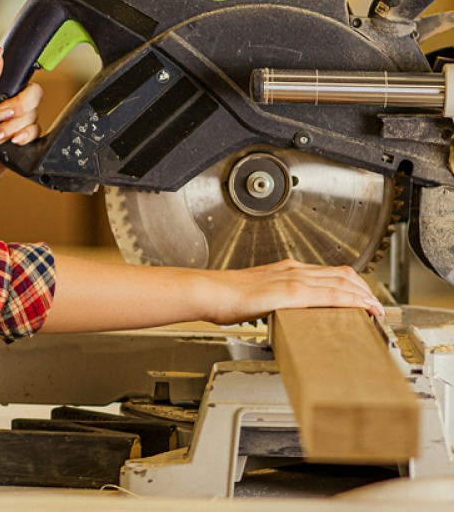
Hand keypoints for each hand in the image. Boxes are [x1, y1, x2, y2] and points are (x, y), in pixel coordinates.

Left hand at [0, 46, 43, 204]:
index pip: (17, 77)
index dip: (16, 88)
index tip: (3, 99)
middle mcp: (3, 106)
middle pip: (32, 95)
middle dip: (16, 109)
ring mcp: (12, 124)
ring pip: (33, 116)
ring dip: (12, 128)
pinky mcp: (19, 142)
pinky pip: (36, 132)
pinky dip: (23, 138)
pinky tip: (9, 144)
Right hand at [204, 258, 383, 324]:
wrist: (210, 292)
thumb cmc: (225, 297)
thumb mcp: (257, 296)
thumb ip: (274, 301)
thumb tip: (282, 315)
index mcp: (286, 270)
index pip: (329, 273)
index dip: (352, 284)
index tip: (363, 298)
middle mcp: (293, 270)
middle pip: (343, 274)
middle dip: (364, 290)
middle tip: (376, 307)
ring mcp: (293, 279)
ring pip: (341, 283)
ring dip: (363, 296)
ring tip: (375, 311)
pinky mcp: (290, 292)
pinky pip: (329, 295)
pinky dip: (350, 301)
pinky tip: (360, 309)